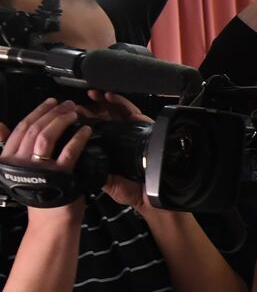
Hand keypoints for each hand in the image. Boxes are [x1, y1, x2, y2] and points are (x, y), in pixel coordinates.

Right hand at [1, 98, 91, 215]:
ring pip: (47, 135)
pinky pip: (68, 151)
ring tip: (75, 113)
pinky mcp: (58, 175)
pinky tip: (85, 130)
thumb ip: (12, 148)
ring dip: (62, 120)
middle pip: (35, 128)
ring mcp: (37, 168)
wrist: (51, 222)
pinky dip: (78, 137)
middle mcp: (18, 162)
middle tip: (67, 104)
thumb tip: (0, 126)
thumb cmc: (40, 196)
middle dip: (53, 112)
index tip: (50, 103)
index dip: (37, 111)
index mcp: (7, 158)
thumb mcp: (19, 171)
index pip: (21, 127)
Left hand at [69, 92, 155, 208]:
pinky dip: (118, 101)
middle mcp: (120, 138)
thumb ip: (95, 172)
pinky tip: (107, 96)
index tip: (67, 118)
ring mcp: (131, 131)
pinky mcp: (143, 126)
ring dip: (101, 101)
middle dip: (88, 109)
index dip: (80, 123)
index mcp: (109, 149)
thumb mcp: (108, 183)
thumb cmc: (134, 191)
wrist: (155, 196)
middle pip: (102, 117)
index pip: (92, 131)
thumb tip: (78, 163)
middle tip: (75, 105)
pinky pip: (130, 110)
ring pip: (115, 110)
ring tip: (90, 95)